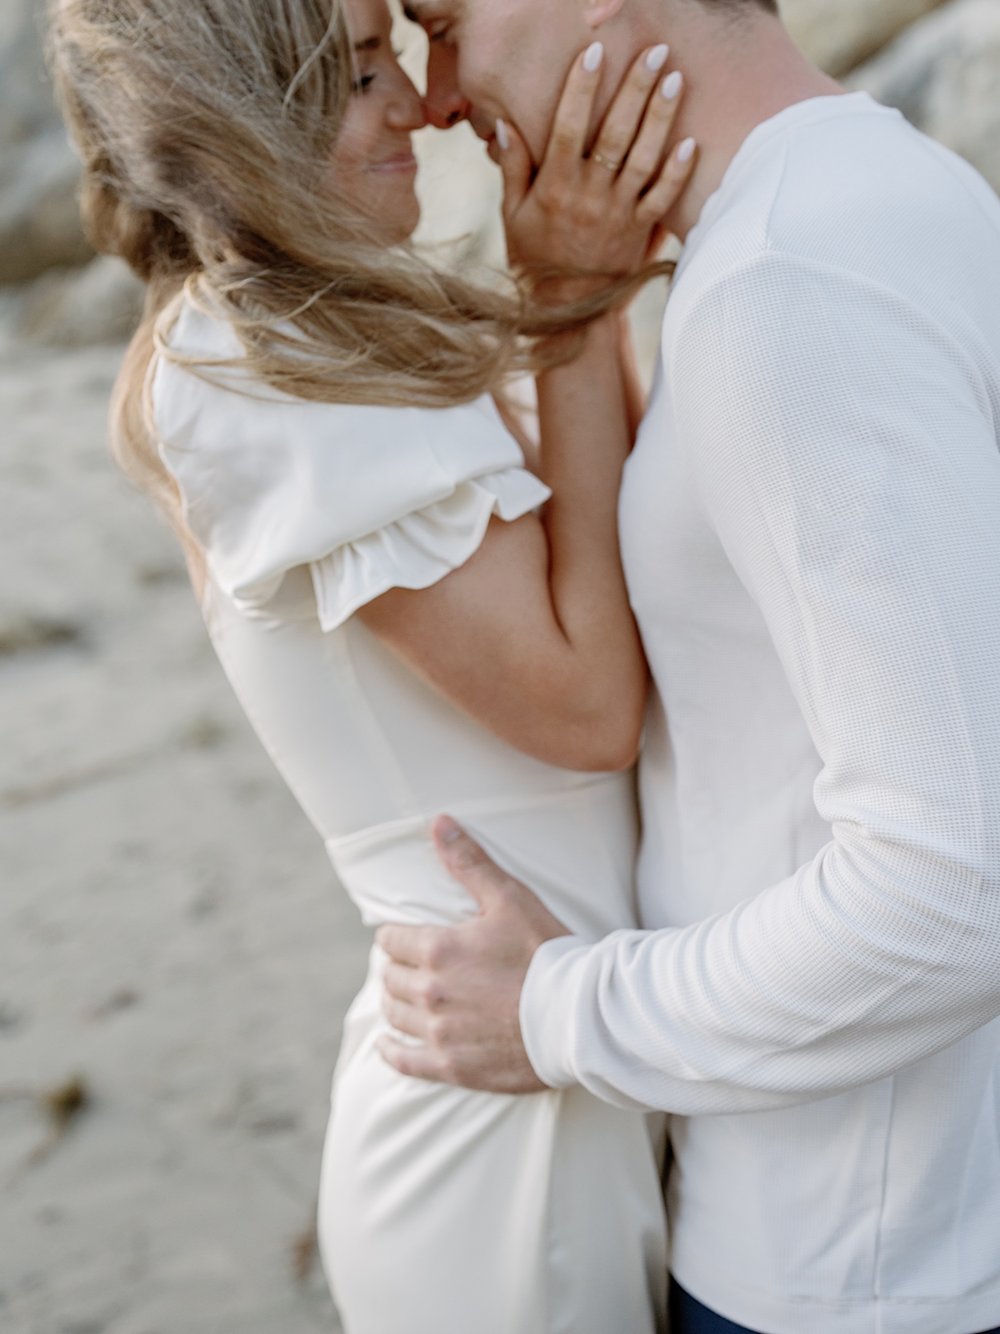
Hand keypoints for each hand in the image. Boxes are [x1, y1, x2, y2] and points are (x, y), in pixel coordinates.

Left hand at [375, 816, 572, 1093]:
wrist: (578, 1017)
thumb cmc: (547, 953)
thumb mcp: (510, 899)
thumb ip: (469, 862)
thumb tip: (439, 822)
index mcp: (437, 950)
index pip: (391, 940)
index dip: (396, 935)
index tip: (404, 937)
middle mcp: (430, 992)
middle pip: (390, 977)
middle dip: (397, 967)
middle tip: (409, 965)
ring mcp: (439, 1032)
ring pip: (395, 1014)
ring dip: (395, 1002)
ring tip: (404, 996)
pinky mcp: (452, 1066)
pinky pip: (405, 1061)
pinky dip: (391, 1052)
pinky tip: (387, 1046)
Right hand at [497, 42, 695, 297]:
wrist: (565, 310)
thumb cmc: (535, 258)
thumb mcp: (512, 215)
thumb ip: (512, 168)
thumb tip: (504, 123)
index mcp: (554, 186)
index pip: (567, 126)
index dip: (580, 88)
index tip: (593, 53)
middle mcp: (588, 196)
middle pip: (614, 133)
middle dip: (635, 88)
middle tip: (654, 51)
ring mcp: (617, 213)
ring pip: (642, 158)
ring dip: (660, 118)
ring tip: (675, 79)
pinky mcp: (639, 231)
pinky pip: (661, 198)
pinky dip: (677, 172)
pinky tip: (691, 142)